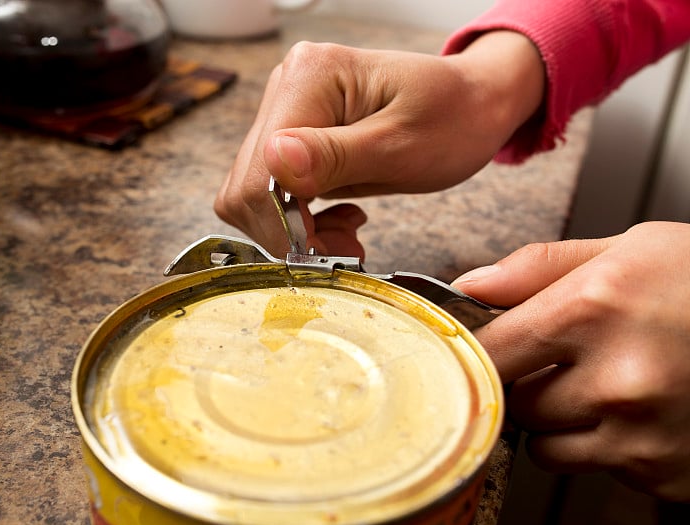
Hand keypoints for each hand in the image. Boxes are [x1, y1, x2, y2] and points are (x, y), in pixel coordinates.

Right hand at [215, 31, 543, 257]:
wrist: (474, 104)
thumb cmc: (454, 117)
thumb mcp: (403, 144)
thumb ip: (335, 155)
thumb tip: (275, 162)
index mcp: (312, 76)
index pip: (262, 169)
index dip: (284, 223)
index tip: (326, 252)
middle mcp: (288, 86)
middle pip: (247, 184)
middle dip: (289, 231)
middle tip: (344, 249)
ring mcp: (286, 110)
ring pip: (252, 193)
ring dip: (293, 229)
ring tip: (347, 235)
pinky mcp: (294, 134)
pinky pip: (270, 191)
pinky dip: (298, 218)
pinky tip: (337, 219)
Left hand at [453, 221, 689, 500]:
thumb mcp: (628, 248)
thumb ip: (537, 267)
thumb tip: (470, 286)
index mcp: (592, 310)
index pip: (488, 353)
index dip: (476, 354)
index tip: (477, 352)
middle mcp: (615, 380)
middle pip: (511, 406)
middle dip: (525, 385)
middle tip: (563, 361)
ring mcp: (644, 435)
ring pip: (546, 447)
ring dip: (560, 422)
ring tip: (605, 386)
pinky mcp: (667, 473)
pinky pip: (601, 469)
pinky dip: (608, 446)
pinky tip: (644, 411)